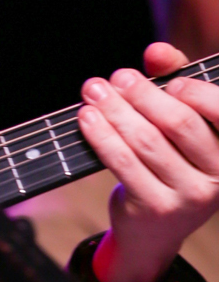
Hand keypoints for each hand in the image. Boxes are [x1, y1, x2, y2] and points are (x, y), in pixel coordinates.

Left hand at [79, 41, 218, 281]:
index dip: (195, 90)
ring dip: (115, 110)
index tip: (168, 80)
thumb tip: (157, 51)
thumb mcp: (180, 124)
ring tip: (93, 90)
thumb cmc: (172, 162)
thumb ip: (174, 81)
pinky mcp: (157, 208)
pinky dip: (102, 136)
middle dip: (143, 94)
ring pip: (147, 141)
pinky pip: (124, 163)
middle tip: (117, 77)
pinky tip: (87, 118)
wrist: (154, 230)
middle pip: (179, 123)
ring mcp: (190, 196)